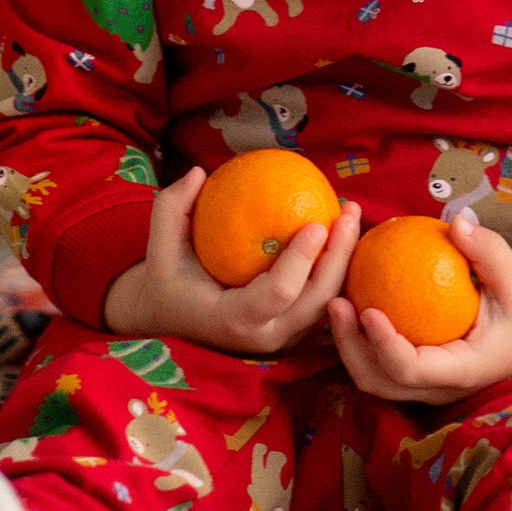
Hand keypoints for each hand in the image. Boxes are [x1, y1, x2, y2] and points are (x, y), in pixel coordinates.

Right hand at [102, 167, 363, 358]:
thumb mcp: (159, 245)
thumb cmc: (167, 278)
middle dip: (339, 257)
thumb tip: (200, 172)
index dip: (300, 261)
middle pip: (316, 302)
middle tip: (348, 212)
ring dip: (346, 260)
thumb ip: (172, 208)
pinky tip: (342, 231)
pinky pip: (323, 300)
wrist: (172, 317)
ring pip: (328, 304)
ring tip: (352, 216)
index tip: (316, 223)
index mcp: (233, 320)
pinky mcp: (293, 329)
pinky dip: (337, 268)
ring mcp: (283, 338)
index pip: (277, 294)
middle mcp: (264, 335)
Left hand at [327, 213, 511, 402]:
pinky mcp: (414, 379)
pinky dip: (359, 340)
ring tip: (335, 301)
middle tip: (336, 302)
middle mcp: (436, 389)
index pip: (411, 368)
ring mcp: (422, 388)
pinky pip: (377, 364)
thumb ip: (490, 253)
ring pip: (372, 379)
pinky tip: (350, 300)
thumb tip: (456, 222)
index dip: (383, 344)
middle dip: (350, 347)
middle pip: (378, 382)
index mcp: (460, 371)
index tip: (367, 308)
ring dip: (348, 345)